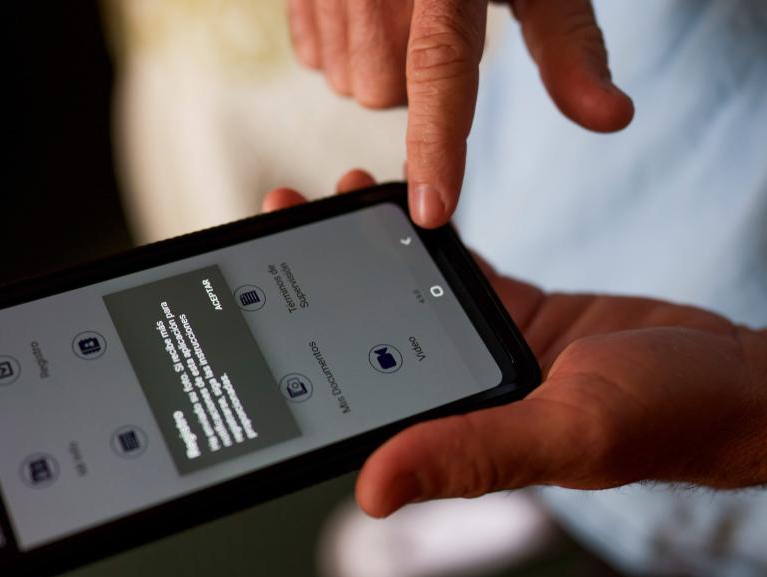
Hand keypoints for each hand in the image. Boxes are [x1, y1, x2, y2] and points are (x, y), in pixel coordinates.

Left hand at [265, 171, 766, 516]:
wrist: (736, 376)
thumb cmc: (666, 419)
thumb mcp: (566, 434)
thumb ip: (474, 454)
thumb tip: (370, 491)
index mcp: (457, 436)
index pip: (360, 405)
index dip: (302, 359)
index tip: (261, 302)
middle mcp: (459, 396)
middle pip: (368, 338)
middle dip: (318, 283)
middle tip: (280, 222)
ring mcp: (482, 351)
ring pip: (405, 297)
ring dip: (366, 251)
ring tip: (329, 198)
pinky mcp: (512, 314)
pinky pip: (454, 270)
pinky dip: (425, 239)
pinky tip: (392, 207)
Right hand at [286, 0, 634, 226]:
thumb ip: (568, 47)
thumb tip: (610, 117)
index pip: (440, 67)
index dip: (437, 143)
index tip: (432, 208)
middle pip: (385, 92)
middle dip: (408, 79)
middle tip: (429, 27)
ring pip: (349, 84)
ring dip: (375, 66)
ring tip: (395, 13)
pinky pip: (315, 59)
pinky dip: (342, 48)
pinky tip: (362, 11)